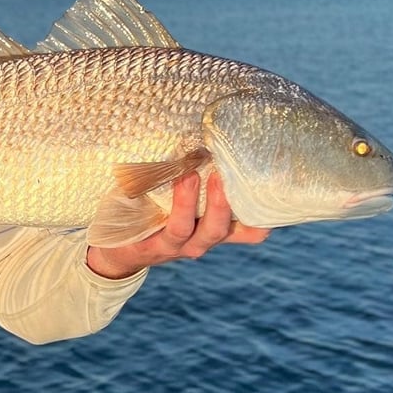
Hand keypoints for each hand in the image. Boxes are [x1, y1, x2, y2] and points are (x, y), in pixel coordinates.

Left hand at [86, 172, 271, 279]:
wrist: (119, 249)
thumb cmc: (157, 215)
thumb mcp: (186, 202)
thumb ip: (204, 181)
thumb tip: (220, 142)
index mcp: (213, 229)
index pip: (250, 229)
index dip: (263, 217)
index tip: (273, 191)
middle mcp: (199, 240)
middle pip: (220, 229)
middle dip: (223, 203)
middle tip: (223, 173)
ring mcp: (174, 246)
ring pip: (188, 230)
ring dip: (189, 202)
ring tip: (190, 174)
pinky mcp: (149, 246)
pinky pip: (158, 229)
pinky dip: (162, 209)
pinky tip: (159, 186)